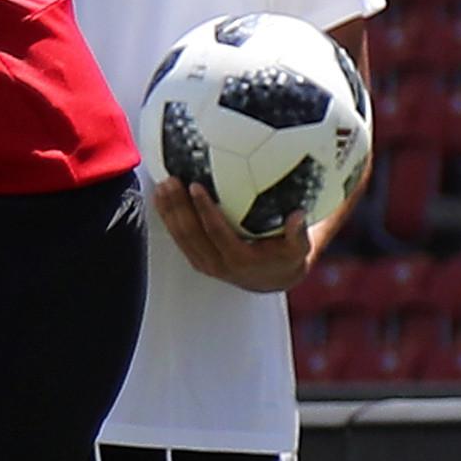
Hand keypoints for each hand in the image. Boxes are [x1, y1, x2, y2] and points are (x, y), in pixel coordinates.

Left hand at [153, 175, 318, 293]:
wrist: (272, 280)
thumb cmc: (286, 259)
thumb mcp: (298, 249)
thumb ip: (298, 233)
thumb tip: (298, 215)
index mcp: (239, 259)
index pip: (216, 231)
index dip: (204, 209)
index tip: (195, 186)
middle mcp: (217, 263)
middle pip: (191, 233)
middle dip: (178, 206)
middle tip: (171, 181)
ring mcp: (203, 263)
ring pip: (179, 235)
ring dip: (168, 210)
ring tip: (162, 185)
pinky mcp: (196, 259)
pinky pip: (178, 238)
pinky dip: (168, 218)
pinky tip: (162, 199)